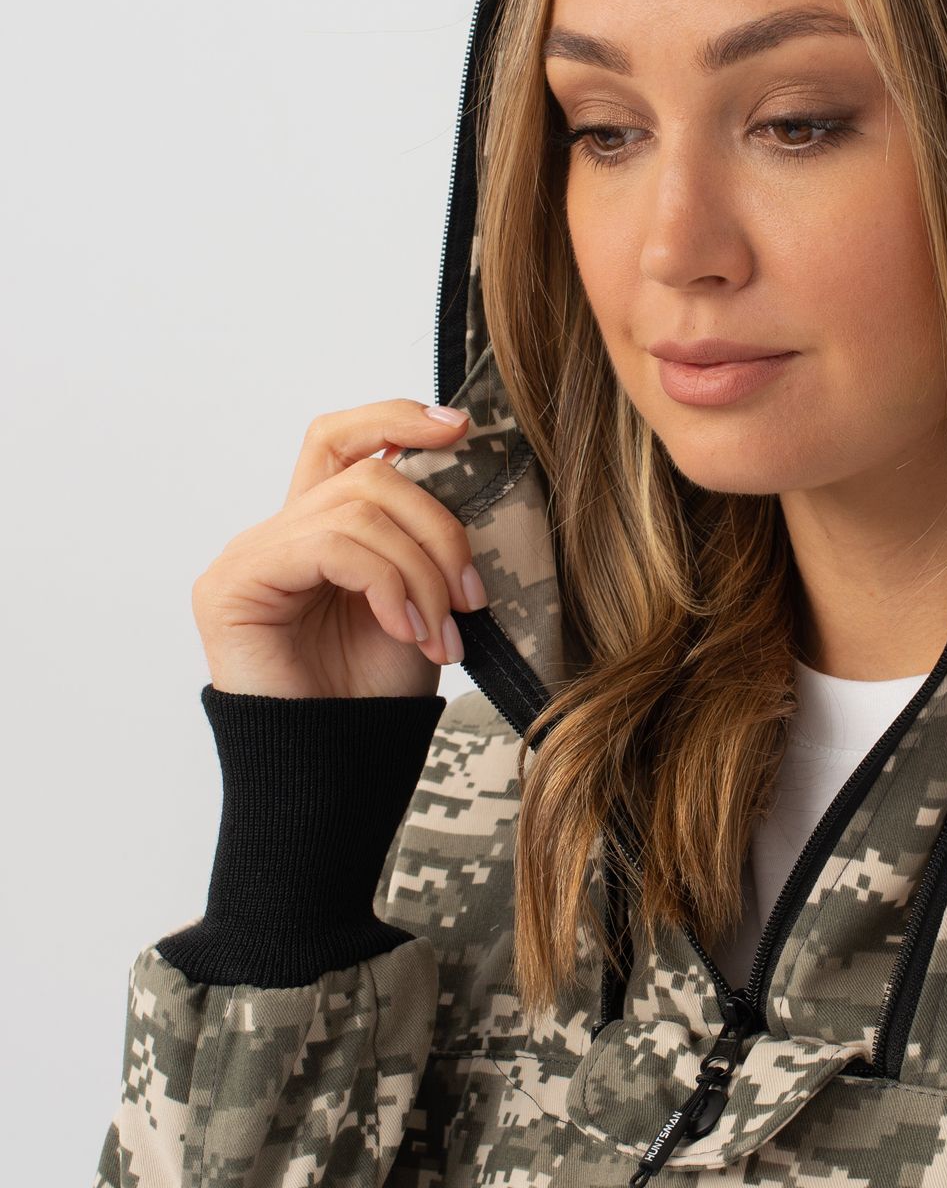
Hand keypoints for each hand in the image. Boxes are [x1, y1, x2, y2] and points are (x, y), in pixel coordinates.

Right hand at [191, 399, 484, 699]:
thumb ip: (425, 539)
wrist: (337, 768)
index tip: (460, 427)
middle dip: (439, 529)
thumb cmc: (375, 693)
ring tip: (442, 633)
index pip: (343, 440)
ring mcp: (251, 555)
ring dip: (421, 572)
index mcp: (320, 529)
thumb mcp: (421, 600)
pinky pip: (330, 546)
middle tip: (471, 597)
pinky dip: (387, 584)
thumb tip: (470, 472)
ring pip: (358, 509)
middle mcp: (278, 532)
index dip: (396, 419)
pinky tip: (405, 630)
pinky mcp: (236, 584)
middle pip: (369, 474)